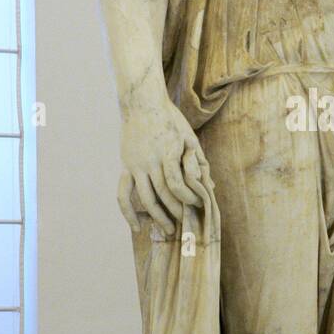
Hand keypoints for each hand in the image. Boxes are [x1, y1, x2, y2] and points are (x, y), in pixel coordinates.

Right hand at [117, 94, 210, 234]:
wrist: (142, 103)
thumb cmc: (170, 119)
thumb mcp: (190, 136)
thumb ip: (199, 161)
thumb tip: (210, 186)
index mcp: (168, 151)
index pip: (177, 184)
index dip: (188, 199)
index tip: (197, 205)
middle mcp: (150, 160)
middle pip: (163, 194)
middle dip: (177, 211)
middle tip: (187, 223)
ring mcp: (136, 164)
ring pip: (145, 198)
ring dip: (158, 217)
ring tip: (169, 230)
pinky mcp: (126, 166)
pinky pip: (123, 193)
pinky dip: (127, 212)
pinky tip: (136, 227)